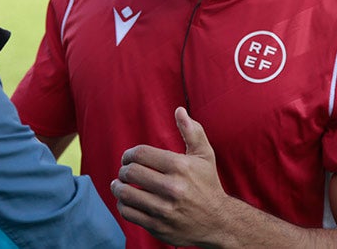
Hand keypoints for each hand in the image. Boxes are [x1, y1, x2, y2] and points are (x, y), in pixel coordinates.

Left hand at [111, 107, 231, 245]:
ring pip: (126, 194)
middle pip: (131, 172)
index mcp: (180, 166)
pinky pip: (129, 213)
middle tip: (124, 171)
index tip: (128, 158)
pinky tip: (126, 201)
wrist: (218, 223)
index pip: (141, 154)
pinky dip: (122, 205)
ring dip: (118, 187)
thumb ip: (192, 131)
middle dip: (123, 169)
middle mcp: (172, 188)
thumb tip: (179, 110)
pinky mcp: (158, 226)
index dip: (129, 154)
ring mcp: (164, 209)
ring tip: (119, 185)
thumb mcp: (205, 155)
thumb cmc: (208, 185)